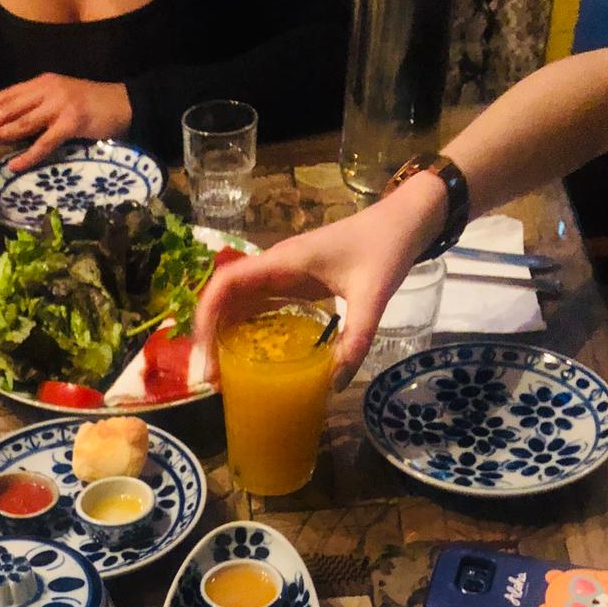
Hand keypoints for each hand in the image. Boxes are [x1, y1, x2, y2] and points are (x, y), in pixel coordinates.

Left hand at [0, 75, 130, 172]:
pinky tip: (14, 165)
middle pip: (9, 106)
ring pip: (21, 122)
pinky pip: (44, 143)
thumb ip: (41, 109)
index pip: (7, 95)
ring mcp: (59, 105)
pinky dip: (28, 155)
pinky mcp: (71, 122)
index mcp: (43, 82)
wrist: (126, 105)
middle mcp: (48, 89)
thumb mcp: (62, 101)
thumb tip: (16, 128)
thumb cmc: (94, 107)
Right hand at [194, 197, 432, 389]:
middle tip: (211, 378)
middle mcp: (275, 267)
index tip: (204, 353)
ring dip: (222, 333)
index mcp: (283, 261)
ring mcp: (282, 274)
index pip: (226, 282)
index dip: (207, 315)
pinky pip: (257, 306)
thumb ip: (357, 338)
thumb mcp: (373, 295)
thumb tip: (336, 384)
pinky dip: (244, 329)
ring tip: (221, 374)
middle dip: (210, 334)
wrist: (403, 223)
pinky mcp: (293, 283)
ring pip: (237, 302)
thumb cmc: (384, 247)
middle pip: (224, 297)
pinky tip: (245, 356)